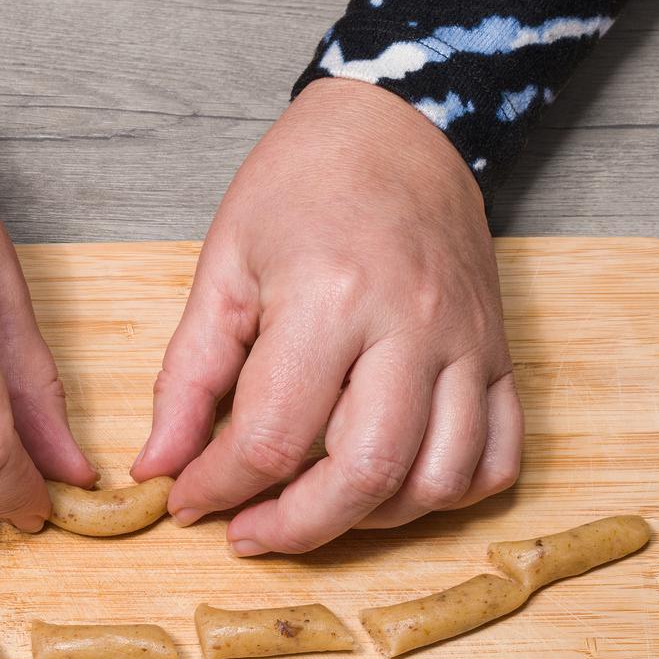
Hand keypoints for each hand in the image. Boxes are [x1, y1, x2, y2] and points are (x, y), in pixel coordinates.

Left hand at [132, 78, 520, 555]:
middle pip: (363, 476)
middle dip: (295, 528)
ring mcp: (467, 345)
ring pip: (437, 481)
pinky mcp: (499, 354)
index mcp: (329, 299)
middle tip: (247, 532)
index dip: (218, 487)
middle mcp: (410, 328)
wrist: (397, 126)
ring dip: (371, 521)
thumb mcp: (224, 267)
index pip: (270, 438)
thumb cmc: (302, 186)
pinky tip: (393, 487)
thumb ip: (187, 377)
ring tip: (316, 507)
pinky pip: (496, 458)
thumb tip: (158, 467)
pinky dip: (448, 494)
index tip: (189, 499)